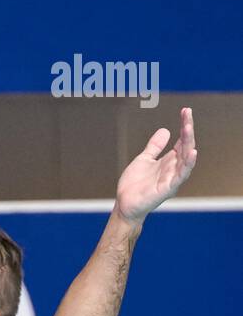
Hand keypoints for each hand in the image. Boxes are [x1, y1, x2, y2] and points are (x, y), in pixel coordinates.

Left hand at [115, 107, 196, 222]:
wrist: (124, 204)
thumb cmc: (134, 185)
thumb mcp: (144, 159)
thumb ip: (155, 146)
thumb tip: (165, 130)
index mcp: (169, 161)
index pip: (181, 141)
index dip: (184, 126)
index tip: (186, 111)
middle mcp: (173, 169)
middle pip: (186, 147)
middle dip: (187, 130)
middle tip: (188, 113)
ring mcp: (172, 179)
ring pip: (186, 159)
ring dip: (189, 143)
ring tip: (188, 128)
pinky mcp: (167, 189)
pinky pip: (181, 176)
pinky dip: (187, 165)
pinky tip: (192, 152)